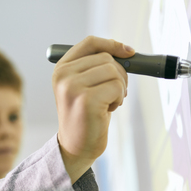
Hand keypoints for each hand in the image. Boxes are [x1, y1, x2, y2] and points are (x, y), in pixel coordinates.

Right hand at [52, 36, 134, 182]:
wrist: (76, 147)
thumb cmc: (86, 116)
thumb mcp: (85, 86)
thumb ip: (97, 67)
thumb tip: (127, 51)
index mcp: (62, 69)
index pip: (90, 43)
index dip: (112, 44)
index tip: (129, 52)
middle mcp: (64, 75)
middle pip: (107, 58)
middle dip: (119, 75)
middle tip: (114, 94)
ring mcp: (73, 87)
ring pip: (114, 72)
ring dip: (119, 88)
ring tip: (109, 103)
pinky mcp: (86, 100)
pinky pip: (117, 87)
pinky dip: (119, 98)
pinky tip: (108, 110)